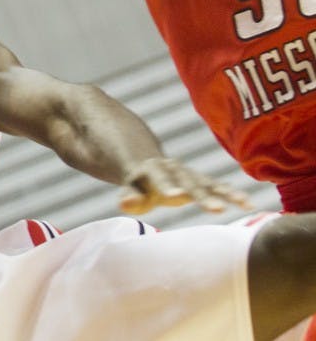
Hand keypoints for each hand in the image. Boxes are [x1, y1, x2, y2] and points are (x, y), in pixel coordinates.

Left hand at [117, 157, 253, 214]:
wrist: (148, 165)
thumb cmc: (138, 185)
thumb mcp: (130, 190)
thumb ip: (129, 197)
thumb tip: (125, 203)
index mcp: (152, 169)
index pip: (159, 178)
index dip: (166, 186)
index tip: (174, 196)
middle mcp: (174, 169)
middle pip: (189, 182)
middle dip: (202, 195)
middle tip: (216, 209)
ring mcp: (190, 174)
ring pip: (208, 183)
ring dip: (225, 193)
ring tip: (243, 203)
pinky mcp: (202, 181)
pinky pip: (219, 187)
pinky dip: (232, 194)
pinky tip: (248, 204)